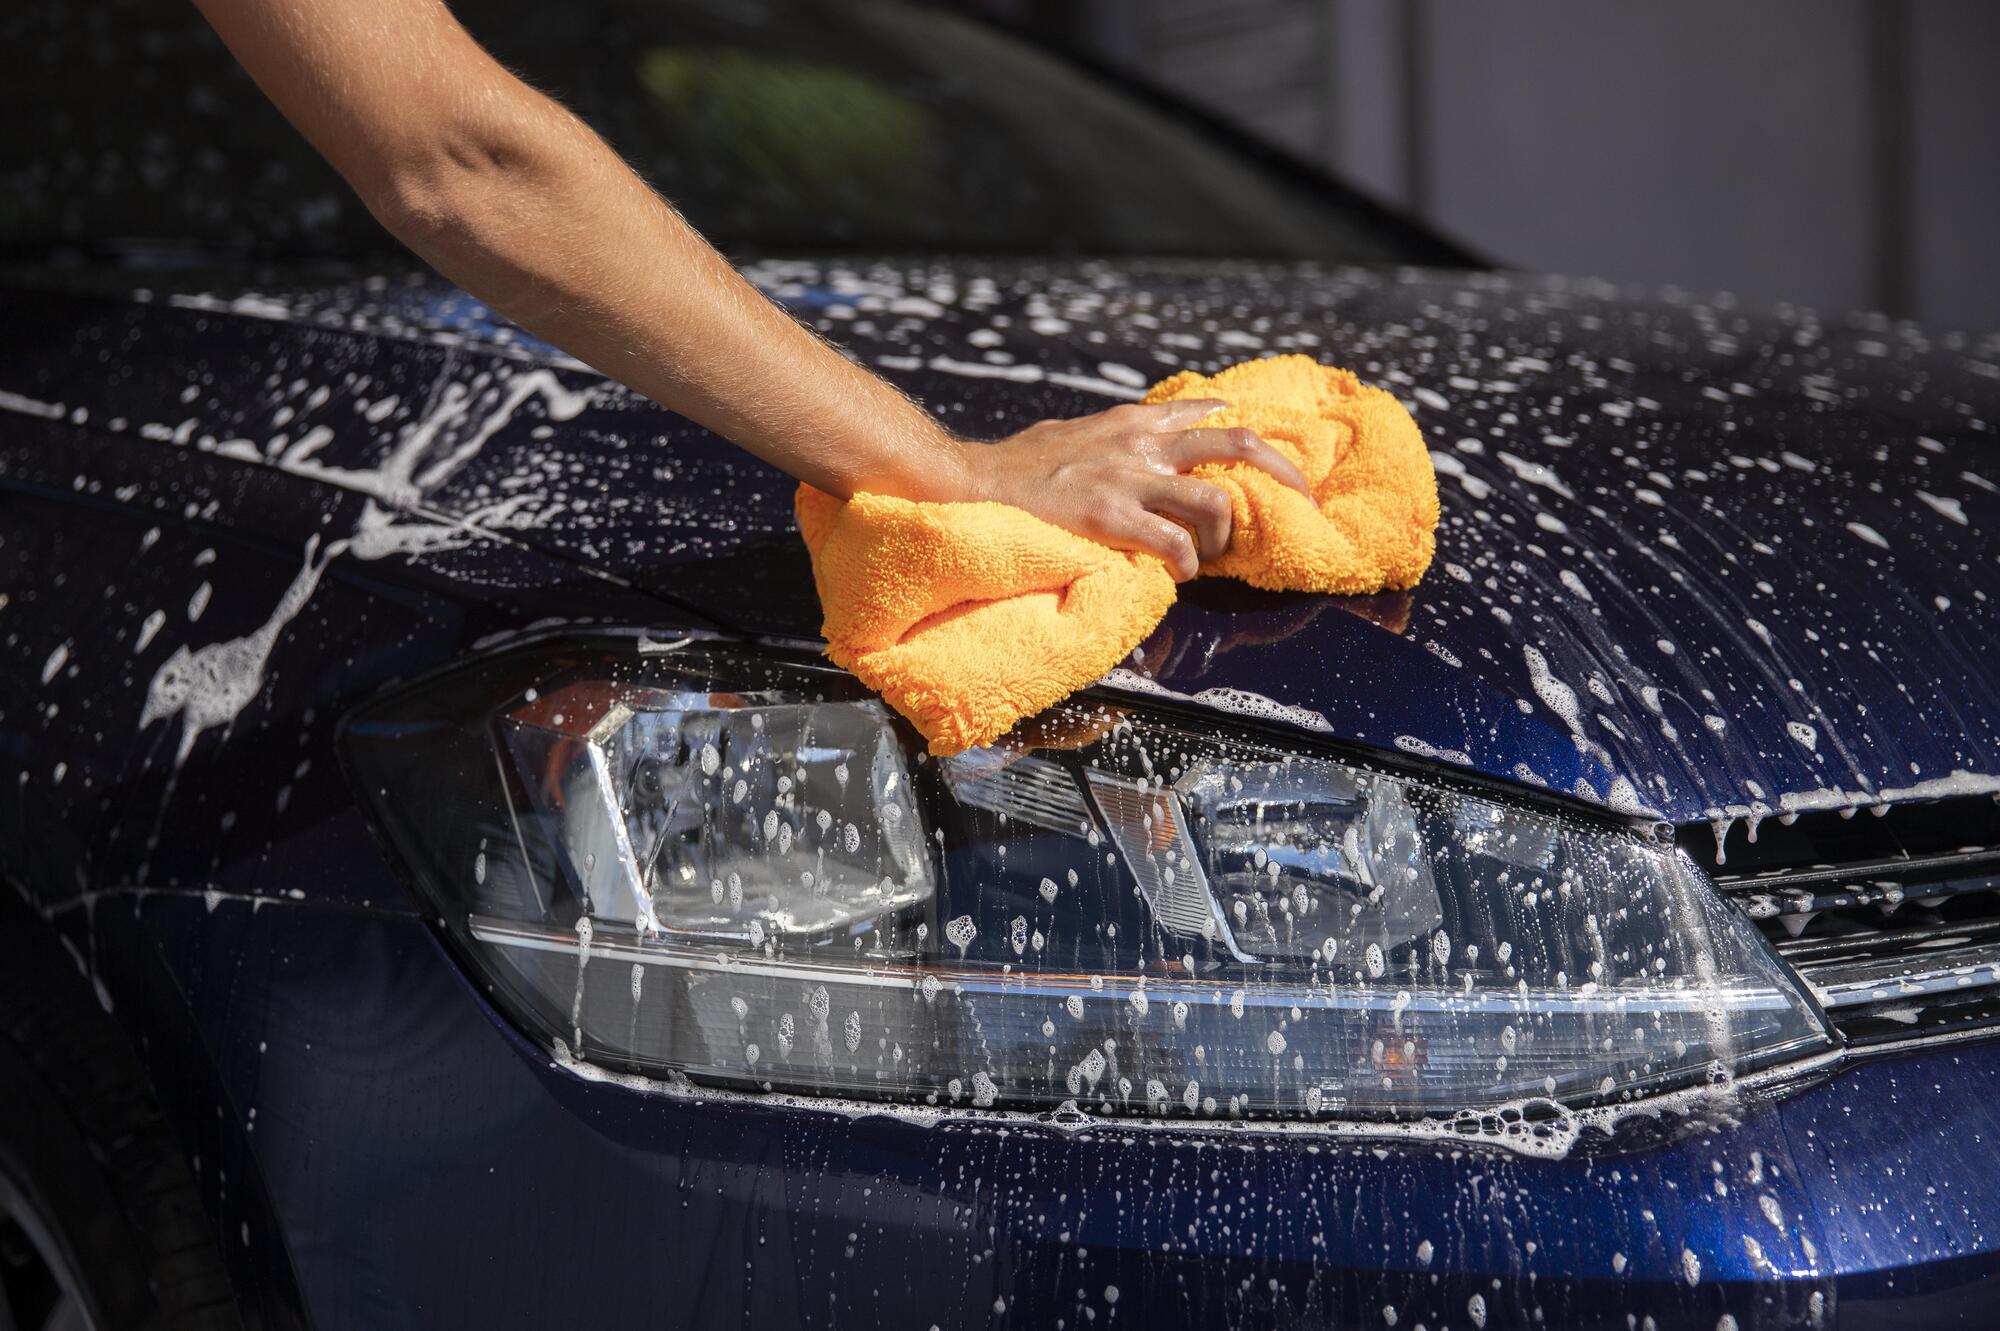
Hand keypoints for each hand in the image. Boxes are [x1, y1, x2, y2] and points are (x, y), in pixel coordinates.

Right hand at [956, 399, 1310, 580]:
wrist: (971, 482)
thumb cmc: (1014, 469)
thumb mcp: (1070, 435)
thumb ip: (1107, 438)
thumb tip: (1121, 443)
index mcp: (1131, 424)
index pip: (1207, 415)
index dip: (1247, 437)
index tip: (1268, 461)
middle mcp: (1140, 444)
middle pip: (1237, 446)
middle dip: (1283, 474)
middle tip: (1301, 502)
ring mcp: (1127, 480)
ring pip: (1215, 503)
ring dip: (1223, 540)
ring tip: (1208, 559)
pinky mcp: (1110, 517)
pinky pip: (1175, 545)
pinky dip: (1187, 566)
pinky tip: (1177, 576)